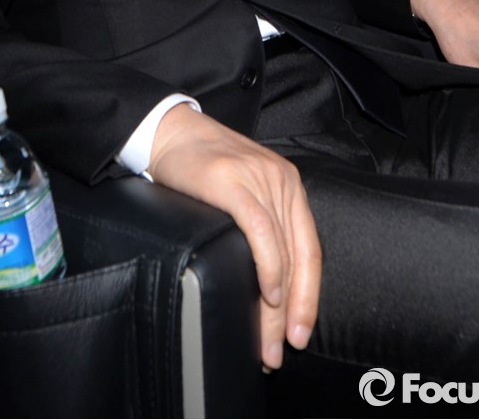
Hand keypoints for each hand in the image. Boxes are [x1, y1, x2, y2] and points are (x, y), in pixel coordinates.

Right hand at [148, 103, 322, 369]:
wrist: (169, 131)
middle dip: (294, 309)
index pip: (310, 249)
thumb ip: (259, 223)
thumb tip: (264, 284)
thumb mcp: (241, 190)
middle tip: (282, 348)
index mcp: (288, 185)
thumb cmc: (199, 165)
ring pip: (281, 251)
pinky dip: (268, 266)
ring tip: (267, 338)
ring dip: (277, 303)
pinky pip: (261, 232)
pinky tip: (268, 293)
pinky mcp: (235, 182)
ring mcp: (260, 180)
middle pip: (299, 256)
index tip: (300, 331)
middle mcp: (282, 181)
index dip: (309, 295)